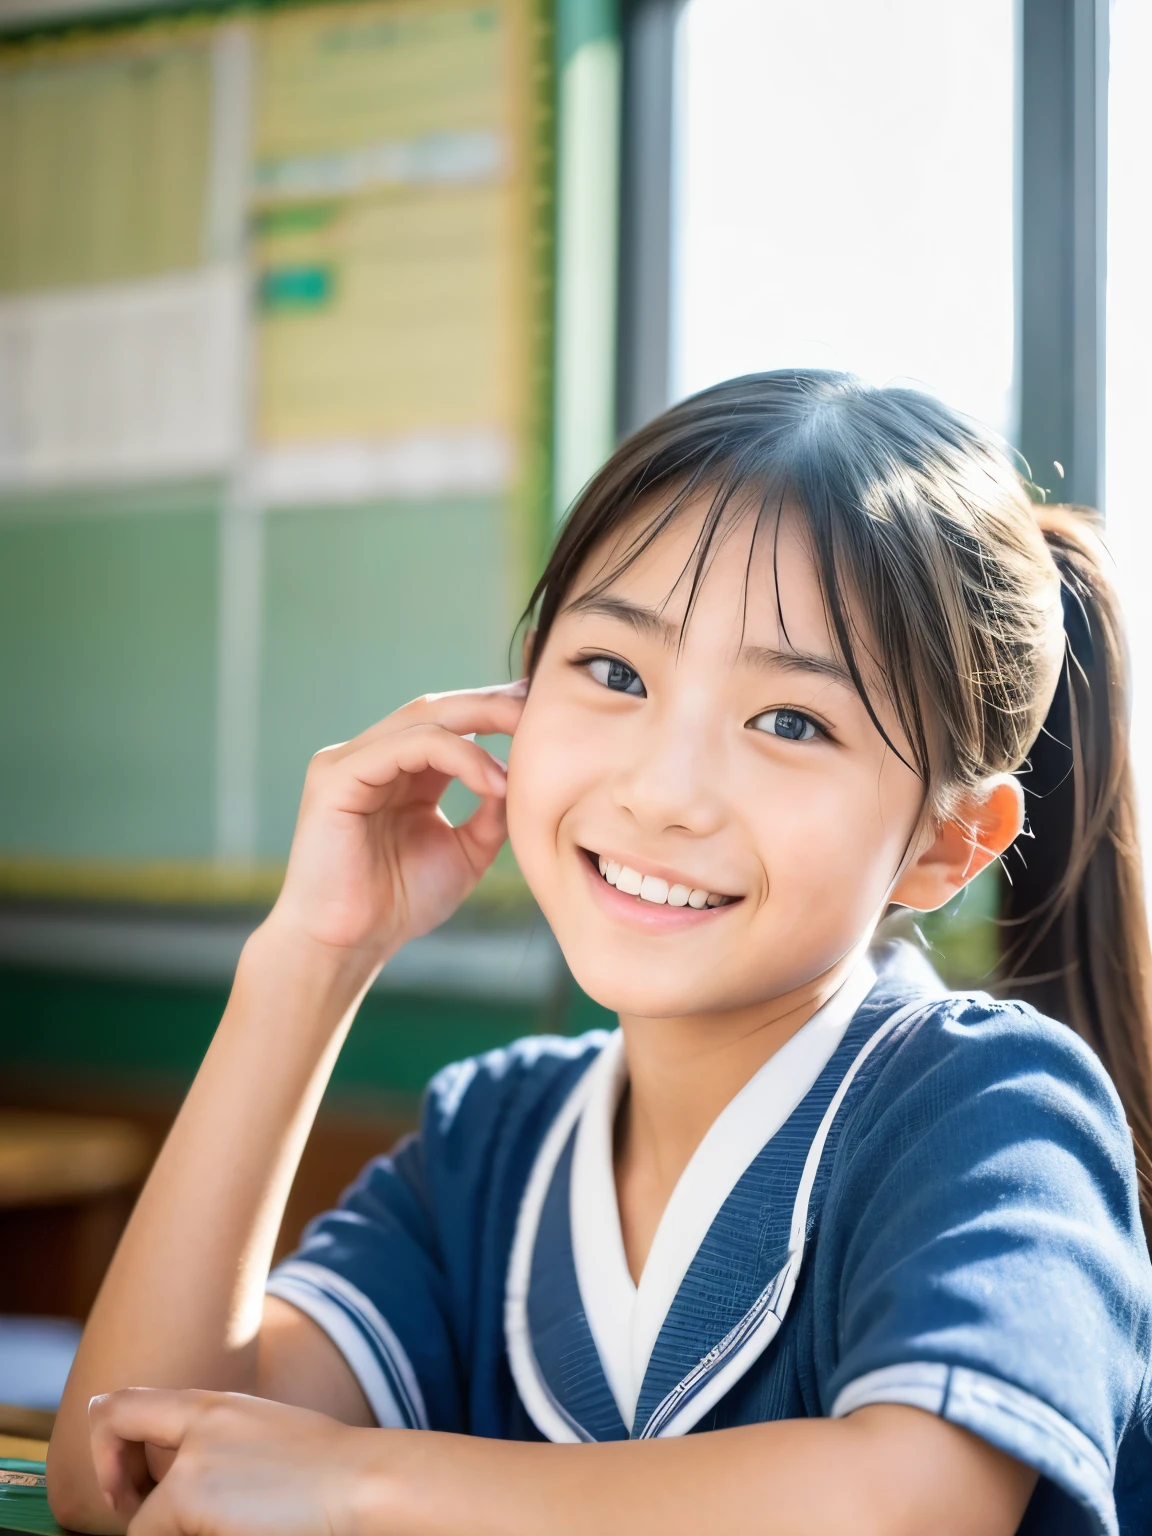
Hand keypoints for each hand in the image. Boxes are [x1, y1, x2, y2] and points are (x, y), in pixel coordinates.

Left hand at [88, 1388, 382, 1535]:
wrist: (367, 1484)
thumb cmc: (332, 1475)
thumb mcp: (267, 1440)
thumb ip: (219, 1446)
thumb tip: (177, 1487)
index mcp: (219, 1407)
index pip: (132, 1399)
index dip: (109, 1436)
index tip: (126, 1477)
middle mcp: (200, 1423)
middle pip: (112, 1421)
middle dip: (110, 1475)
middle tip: (128, 1507)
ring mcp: (191, 1461)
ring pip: (143, 1519)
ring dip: (168, 1534)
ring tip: (225, 1527)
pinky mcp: (190, 1497)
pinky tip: (236, 1532)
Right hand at [267, 682, 526, 958]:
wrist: (349, 946)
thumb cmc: (399, 903)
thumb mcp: (467, 850)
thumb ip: (493, 811)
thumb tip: (523, 772)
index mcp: (402, 771)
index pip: (453, 724)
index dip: (499, 713)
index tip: (549, 716)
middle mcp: (374, 757)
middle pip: (440, 708)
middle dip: (495, 703)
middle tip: (542, 706)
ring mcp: (351, 762)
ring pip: (424, 718)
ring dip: (482, 722)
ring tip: (527, 741)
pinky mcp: (337, 776)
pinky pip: (406, 746)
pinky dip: (457, 756)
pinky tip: (493, 781)